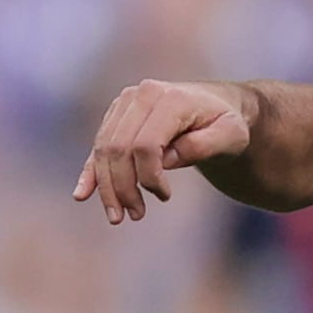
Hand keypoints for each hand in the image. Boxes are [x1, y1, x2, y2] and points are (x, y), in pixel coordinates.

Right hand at [76, 81, 255, 223]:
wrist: (218, 106)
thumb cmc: (227, 124)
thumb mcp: (231, 136)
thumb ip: (204, 146)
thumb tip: (168, 159)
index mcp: (169, 99)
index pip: (146, 145)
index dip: (150, 177)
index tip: (165, 196)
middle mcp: (141, 95)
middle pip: (119, 148)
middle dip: (123, 187)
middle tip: (136, 216)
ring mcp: (125, 103)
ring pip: (104, 149)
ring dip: (108, 187)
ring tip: (119, 217)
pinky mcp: (116, 115)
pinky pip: (99, 145)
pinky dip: (90, 172)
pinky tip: (81, 195)